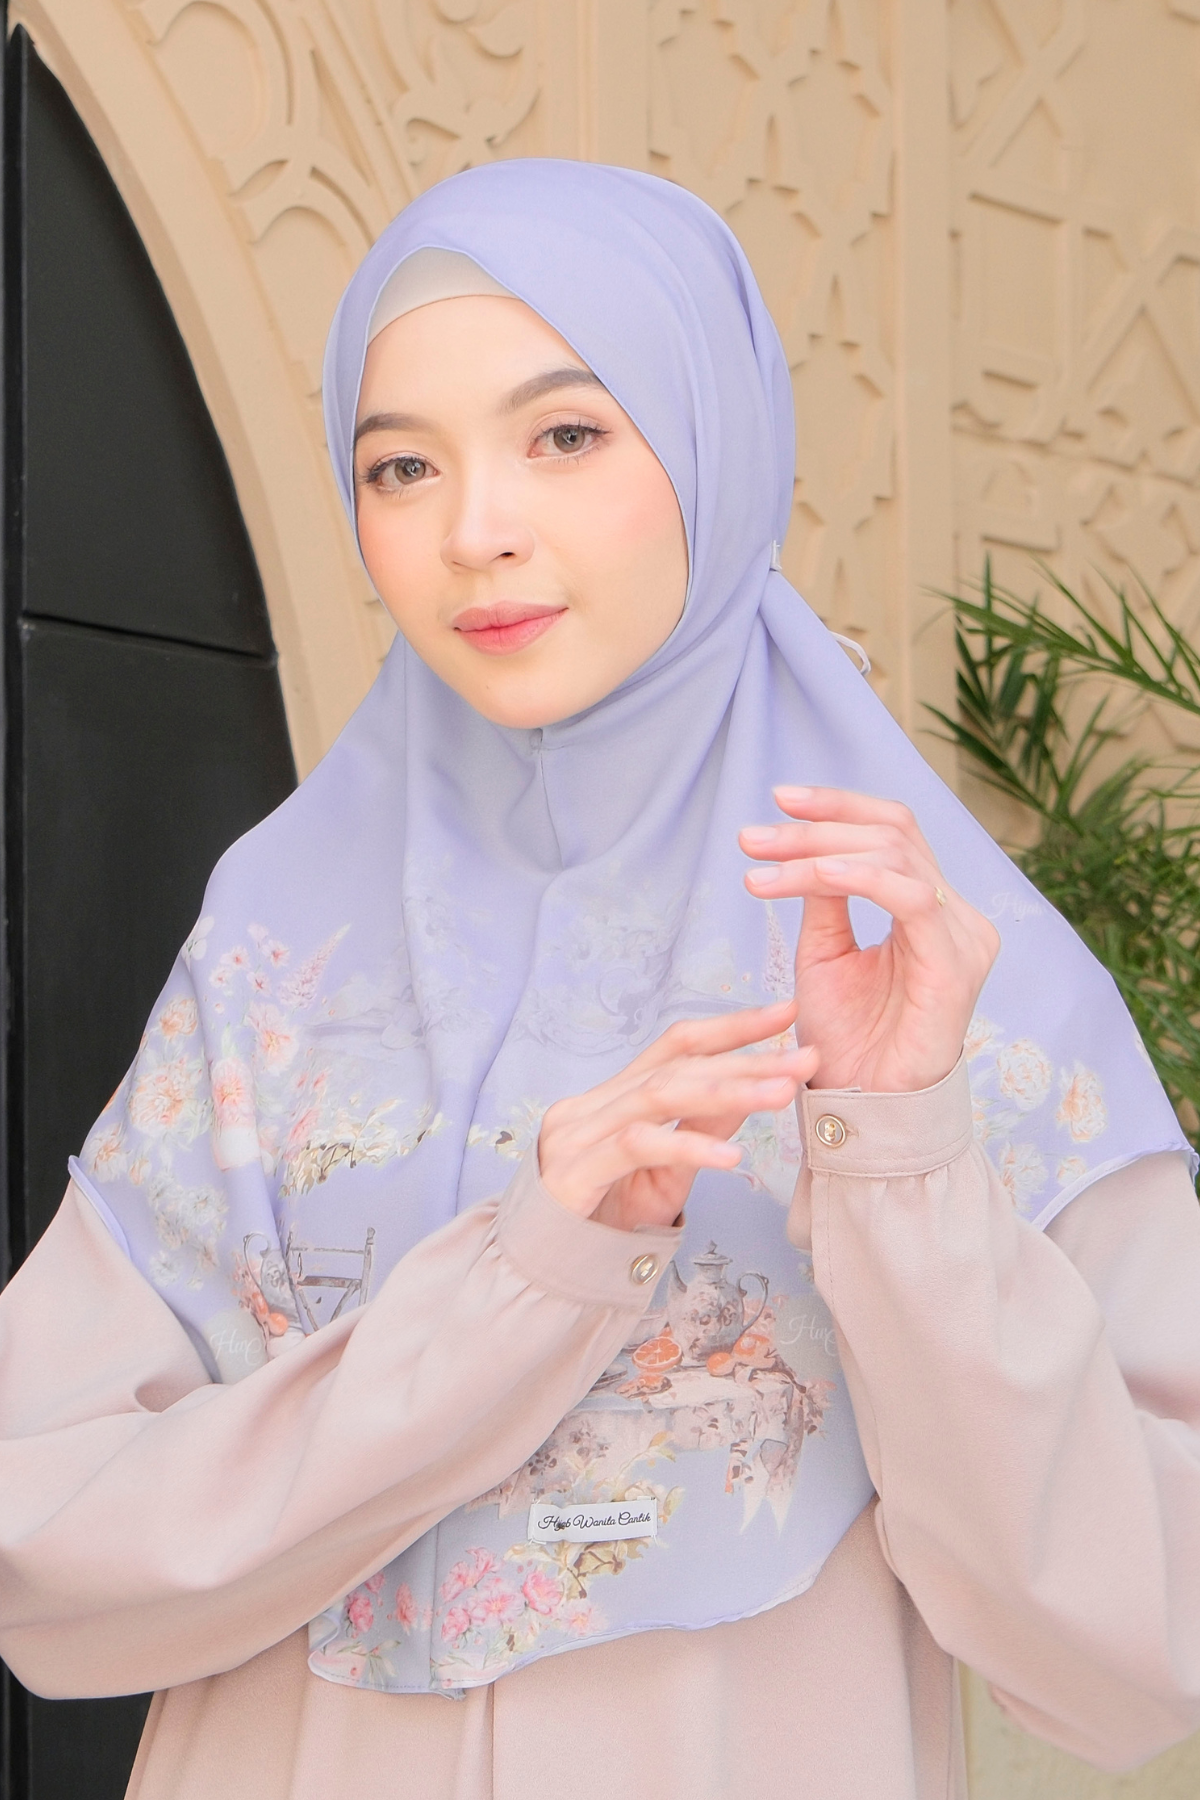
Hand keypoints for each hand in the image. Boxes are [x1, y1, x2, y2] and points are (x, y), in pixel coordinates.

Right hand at [538, 1001, 816, 1230]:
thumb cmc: (607, 1218)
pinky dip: (689, 1147)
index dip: (731, 1026)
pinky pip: (638, 1148)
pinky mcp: (573, 1171)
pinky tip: (732, 1155)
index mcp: (614, 1096)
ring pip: (660, 1096)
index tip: (786, 1012)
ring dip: (727, 1092)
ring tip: (781, 1094)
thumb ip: (702, 1126)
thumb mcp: (669, 1171)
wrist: (547, 1269)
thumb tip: (757, 1085)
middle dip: (746, 1061)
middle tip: (804, 1059)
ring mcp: (578, 1134)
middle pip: (677, 1067)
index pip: (677, 1045)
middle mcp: (592, 1105)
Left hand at [740, 787, 999, 1092]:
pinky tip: (811, 876)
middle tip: (754, 836)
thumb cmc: (847, 1040)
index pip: (893, 831)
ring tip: (761, 862)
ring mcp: (961, 937)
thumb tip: (804, 843)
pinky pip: (908, 897)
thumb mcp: (826, 954)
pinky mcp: (954, 964)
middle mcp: (956, 915)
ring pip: (893, 856)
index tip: (779, 799)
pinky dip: (856, 878)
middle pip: (892, 833)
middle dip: (816, 827)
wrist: (863, 1107)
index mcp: (931, 909)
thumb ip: (826, 898)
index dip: (840, 806)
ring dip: (818, 852)